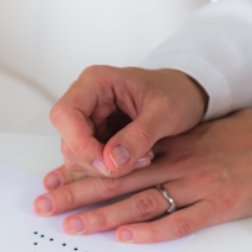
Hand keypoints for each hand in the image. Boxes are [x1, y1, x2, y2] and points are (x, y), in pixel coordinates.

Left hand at [36, 107, 251, 242]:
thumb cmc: (247, 139)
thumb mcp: (202, 136)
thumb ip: (171, 150)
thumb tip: (138, 160)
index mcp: (171, 148)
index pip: (117, 160)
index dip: (83, 171)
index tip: (52, 179)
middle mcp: (177, 164)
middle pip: (118, 181)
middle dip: (77, 193)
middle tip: (44, 206)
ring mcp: (196, 185)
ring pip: (141, 201)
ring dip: (104, 215)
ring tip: (72, 227)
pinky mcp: (217, 206)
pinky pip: (180, 220)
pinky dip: (152, 230)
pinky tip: (127, 236)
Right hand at [47, 66, 207, 180]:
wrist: (186, 95)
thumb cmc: (176, 93)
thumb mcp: (165, 113)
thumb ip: (139, 136)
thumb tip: (112, 161)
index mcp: (96, 82)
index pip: (65, 115)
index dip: (80, 144)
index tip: (106, 164)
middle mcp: (86, 100)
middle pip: (68, 140)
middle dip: (97, 161)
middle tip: (135, 163)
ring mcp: (89, 120)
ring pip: (77, 156)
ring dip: (106, 167)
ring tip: (141, 159)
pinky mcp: (96, 137)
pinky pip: (91, 162)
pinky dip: (111, 168)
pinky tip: (136, 161)